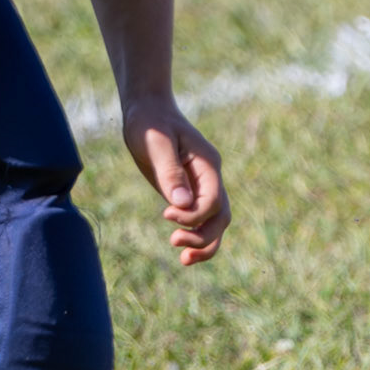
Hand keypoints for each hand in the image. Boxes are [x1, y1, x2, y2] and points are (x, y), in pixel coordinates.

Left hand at [122, 95, 229, 266]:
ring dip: (204, 243)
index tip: (166, 214)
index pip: (213, 201)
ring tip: (183, 259)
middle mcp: (210, 177)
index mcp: (208, 164)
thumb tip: (182, 205)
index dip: (194, 216)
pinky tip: (180, 246)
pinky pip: (200, 219)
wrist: (147, 110)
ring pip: (216, 223)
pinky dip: (195, 235)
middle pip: (222, 217)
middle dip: (203, 236)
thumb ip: (170, 172)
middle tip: (175, 242)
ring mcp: (201, 186)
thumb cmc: (149, 123)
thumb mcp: (156, 144)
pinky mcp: (188, 192)